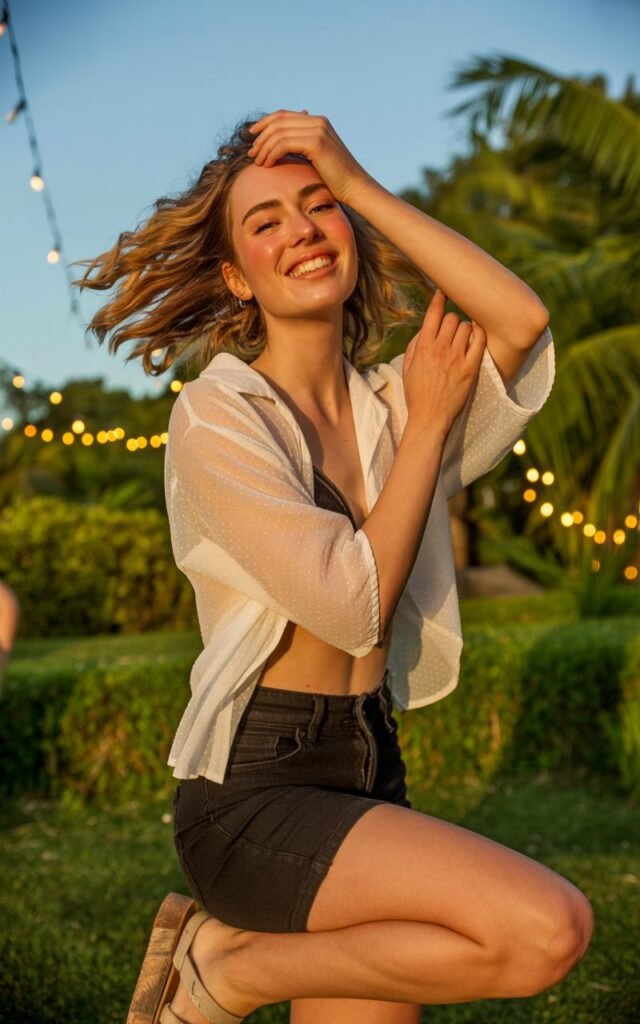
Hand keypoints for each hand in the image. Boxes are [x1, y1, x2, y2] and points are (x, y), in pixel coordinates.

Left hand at [247, 109, 372, 204]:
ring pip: (279, 133)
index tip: (252, 137)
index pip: (283, 115)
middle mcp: (318, 121)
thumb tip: (284, 145)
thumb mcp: (317, 158)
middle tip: (252, 153)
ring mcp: (318, 130)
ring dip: (264, 148)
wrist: (355, 187)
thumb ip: (302, 146)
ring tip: (257, 162)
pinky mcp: (316, 143)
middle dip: (261, 136)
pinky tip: (268, 165)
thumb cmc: (336, 179)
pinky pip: (284, 144)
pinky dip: (272, 154)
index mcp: (318, 122)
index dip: (264, 123)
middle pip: (278, 121)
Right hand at [402, 288, 486, 436]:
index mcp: (423, 347)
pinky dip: (479, 334)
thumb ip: (416, 344)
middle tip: (452, 328)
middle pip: (452, 318)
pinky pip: (480, 341)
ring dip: (465, 328)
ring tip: (463, 336)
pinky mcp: (470, 368)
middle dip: (452, 320)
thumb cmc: (416, 393)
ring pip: (466, 327)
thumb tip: (427, 328)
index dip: (439, 298)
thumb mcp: (407, 366)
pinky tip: (477, 334)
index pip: (433, 314)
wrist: (429, 417)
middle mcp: (440, 349)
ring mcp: (456, 358)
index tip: (443, 292)